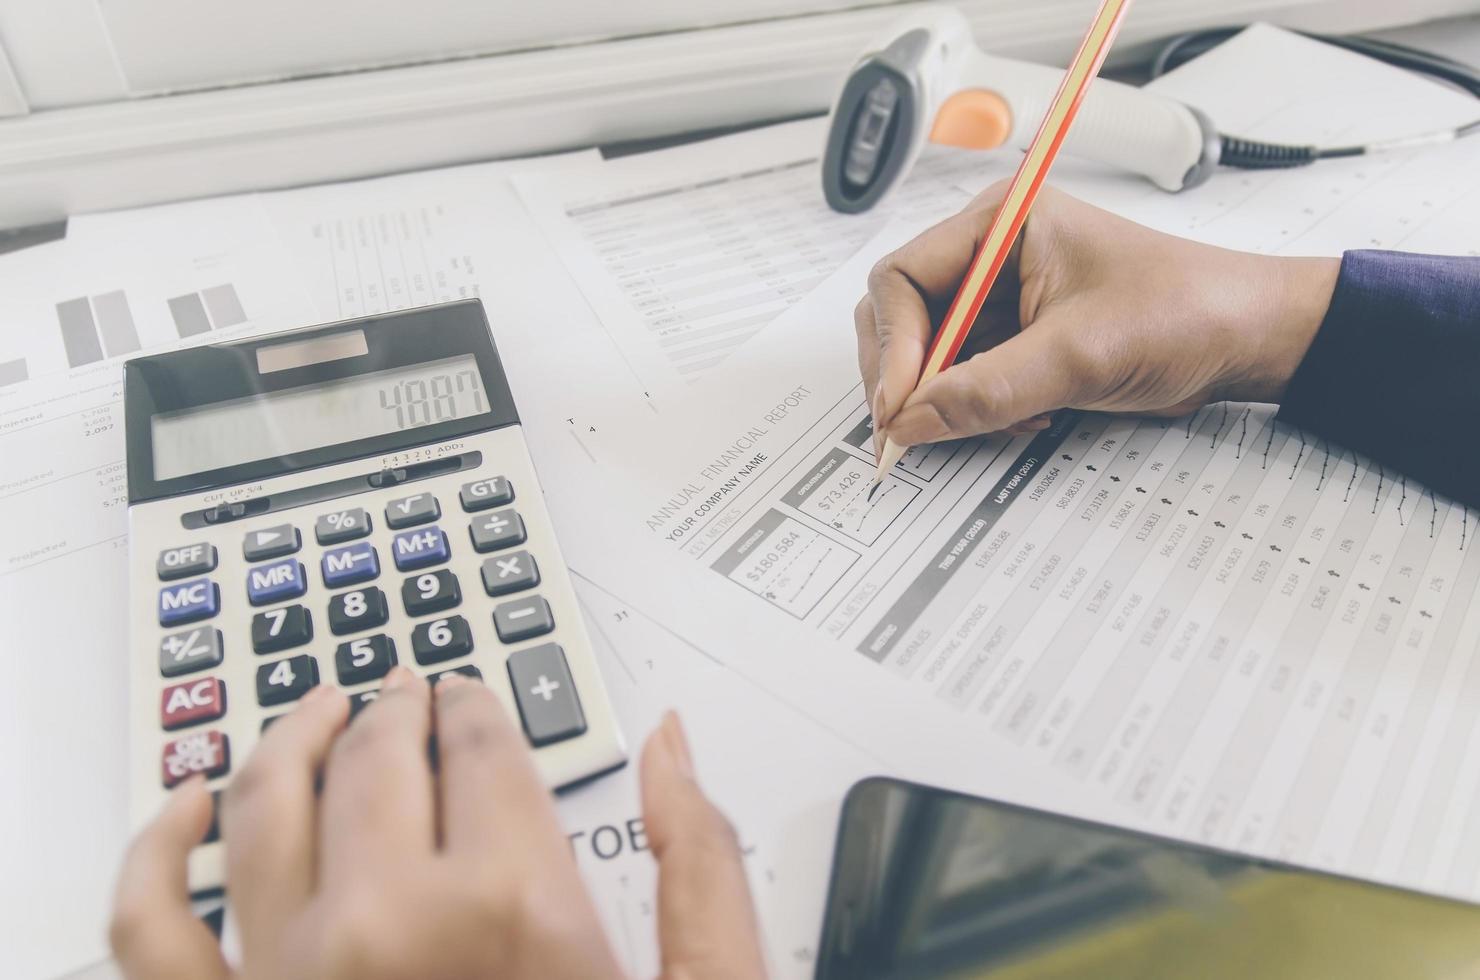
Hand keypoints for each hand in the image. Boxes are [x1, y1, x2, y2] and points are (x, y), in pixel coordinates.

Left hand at [110, 668, 766, 979]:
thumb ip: (701, 865)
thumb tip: (671, 746)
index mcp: (515, 914)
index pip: (487, 745)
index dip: (481, 702)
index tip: (476, 693)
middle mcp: (390, 930)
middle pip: (380, 754)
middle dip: (401, 707)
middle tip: (411, 691)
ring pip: (267, 802)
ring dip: (292, 734)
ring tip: (320, 708)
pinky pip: (149, 924)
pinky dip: (154, 852)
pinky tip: (187, 809)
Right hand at [857, 182, 1340, 447]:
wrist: (1249, 340)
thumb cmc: (1186, 313)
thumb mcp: (1081, 355)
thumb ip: (988, 390)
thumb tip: (910, 422)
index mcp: (1000, 224)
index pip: (901, 279)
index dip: (892, 346)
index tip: (900, 405)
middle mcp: (990, 254)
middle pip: (902, 317)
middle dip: (908, 376)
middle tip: (916, 427)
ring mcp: (1002, 298)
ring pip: (929, 355)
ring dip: (946, 397)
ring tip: (997, 419)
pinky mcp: (1018, 338)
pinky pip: (964, 378)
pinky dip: (975, 408)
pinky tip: (1020, 419)